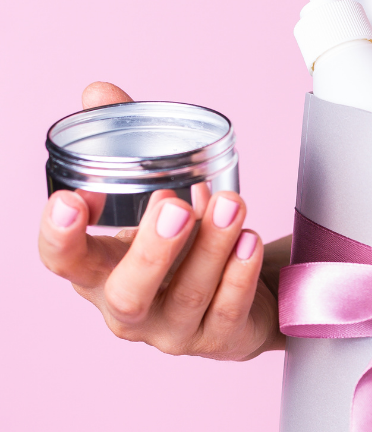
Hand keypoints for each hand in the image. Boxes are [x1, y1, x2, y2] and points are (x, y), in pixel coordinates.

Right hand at [37, 82, 285, 359]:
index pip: (63, 261)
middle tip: (174, 205)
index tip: (72, 200)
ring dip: (211, 248)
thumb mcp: (147, 195)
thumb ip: (125, 143)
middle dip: (151, 249)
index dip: (61, 236)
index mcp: (97, 271)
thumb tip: (101, 92)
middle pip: (128, 292)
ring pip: (189, 296)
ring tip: (230, 205)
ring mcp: (173, 331)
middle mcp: (127, 308)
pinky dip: (241, 274)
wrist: (235, 297)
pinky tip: (251, 241)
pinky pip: (229, 310)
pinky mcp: (217, 338)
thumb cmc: (180, 243)